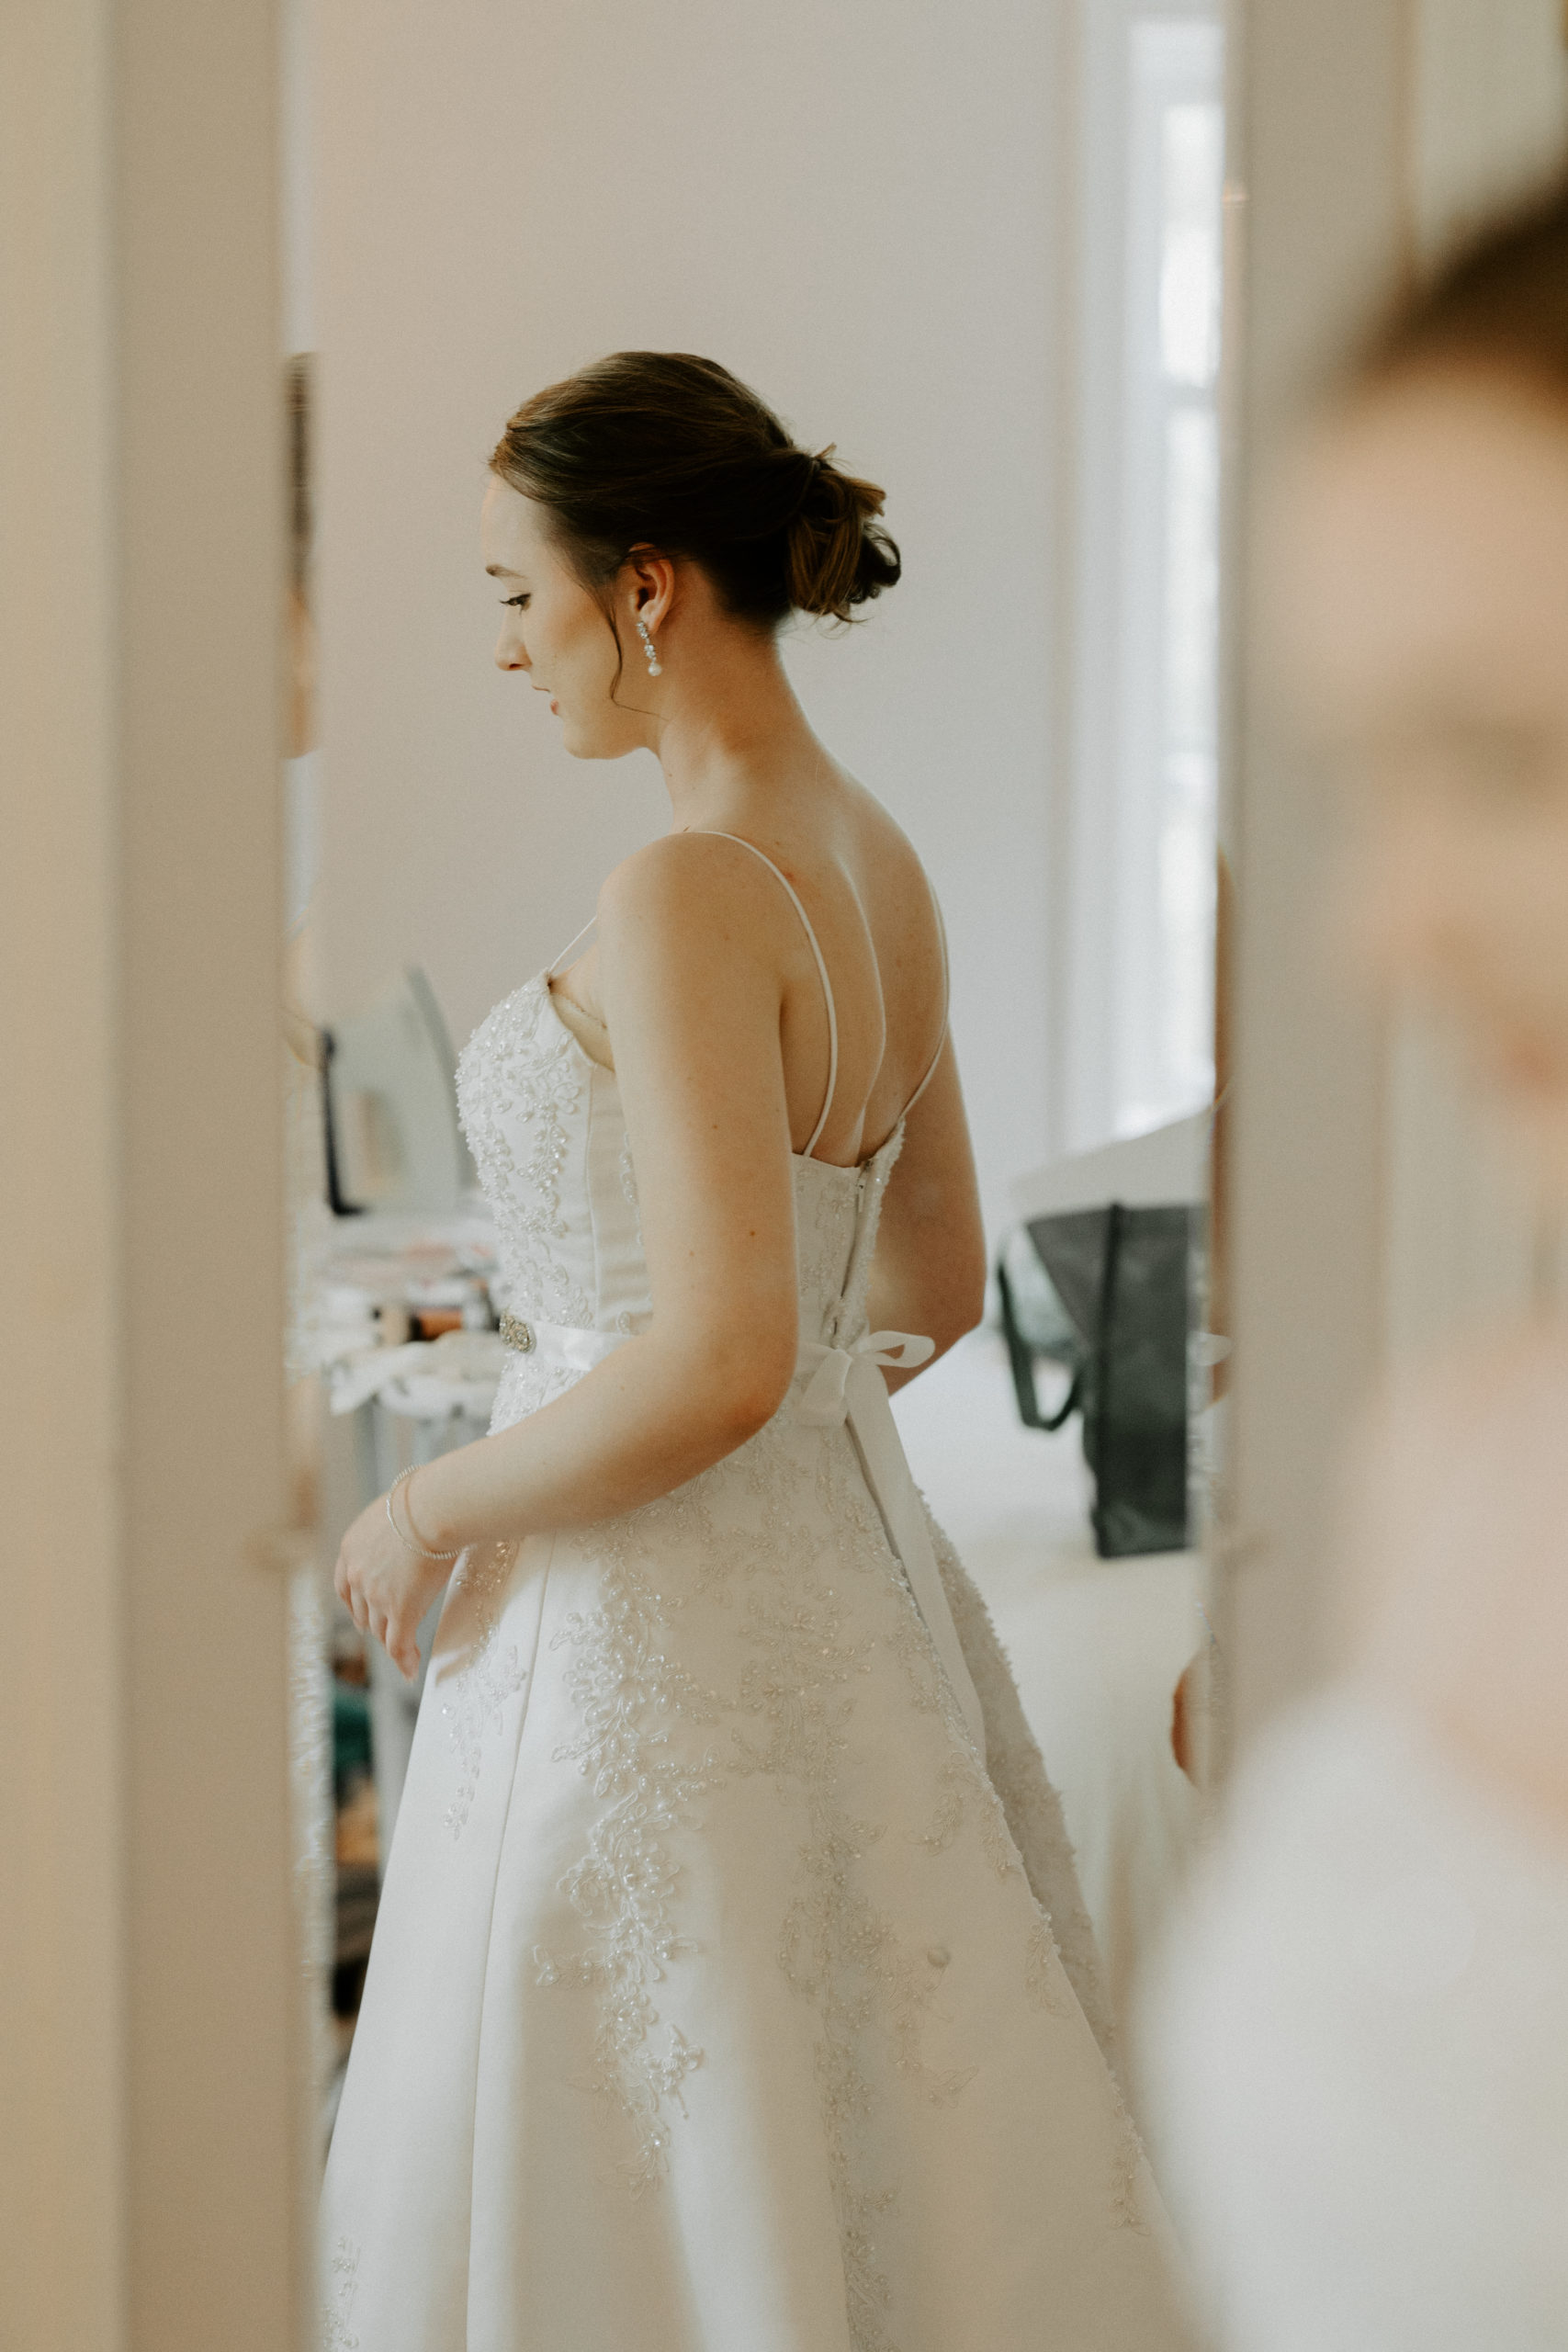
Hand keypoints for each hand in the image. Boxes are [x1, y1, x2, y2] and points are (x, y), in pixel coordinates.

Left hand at [334, 1483, 456, 1681]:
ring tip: (405, 1653)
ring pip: (382, 1630)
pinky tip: (412, 1670)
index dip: (355, 1605)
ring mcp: (377, 1595)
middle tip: (389, 1631)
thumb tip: (415, 1521)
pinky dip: (405, 1660)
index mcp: (351, 1549)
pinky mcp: (400, 1609)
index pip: (345, 1588)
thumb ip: (395, 1528)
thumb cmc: (425, 1500)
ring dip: (393, 1642)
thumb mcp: (395, 1511)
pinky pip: (400, 1644)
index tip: (363, 1614)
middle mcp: (357, 1575)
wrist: (433, 1507)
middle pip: (363, 1612)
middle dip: (375, 1624)